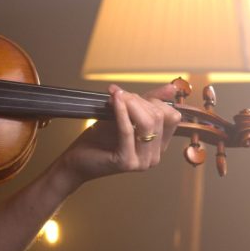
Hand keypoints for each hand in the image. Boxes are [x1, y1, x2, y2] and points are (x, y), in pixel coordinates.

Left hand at [59, 83, 180, 186]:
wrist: (78, 160)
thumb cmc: (100, 139)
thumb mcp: (126, 116)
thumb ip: (145, 103)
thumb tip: (171, 88)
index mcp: (159, 146)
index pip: (171, 116)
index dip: (153, 100)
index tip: (131, 95)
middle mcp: (155, 157)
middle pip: (158, 117)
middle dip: (138, 100)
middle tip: (119, 94)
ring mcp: (142, 162)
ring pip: (147, 123)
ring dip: (130, 104)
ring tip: (116, 96)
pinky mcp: (127, 162)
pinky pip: (128, 130)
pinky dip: (121, 112)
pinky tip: (114, 101)